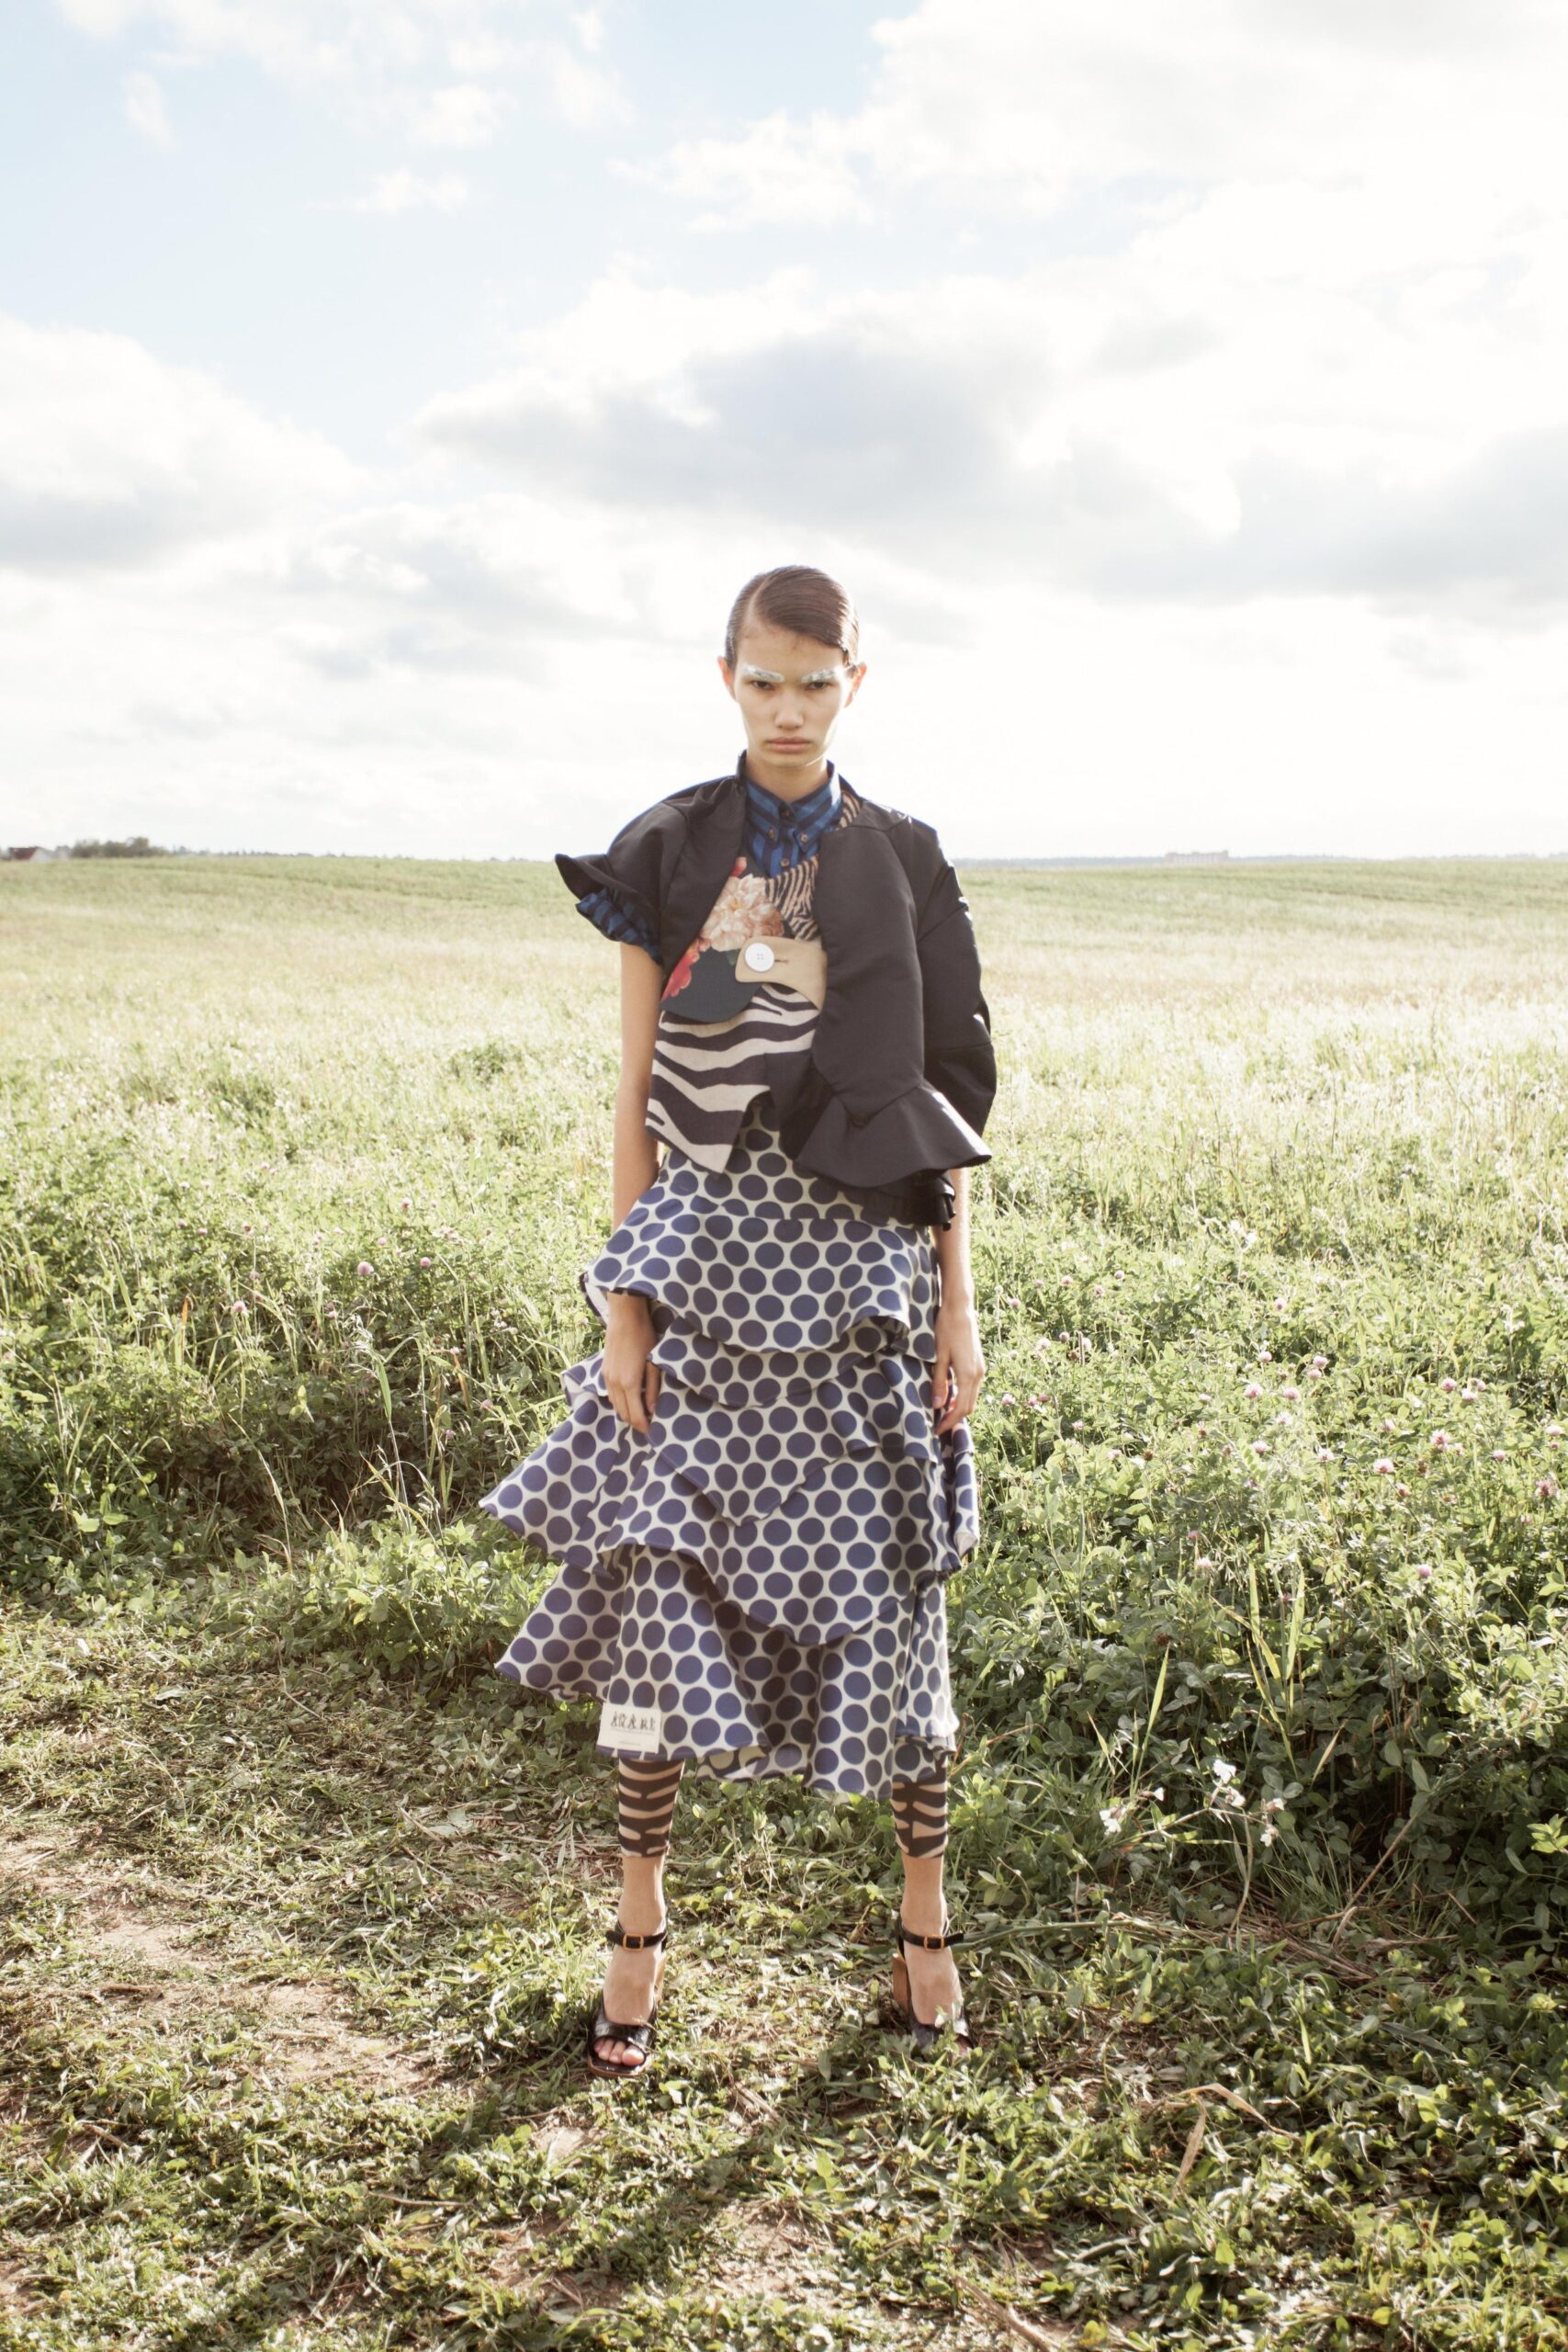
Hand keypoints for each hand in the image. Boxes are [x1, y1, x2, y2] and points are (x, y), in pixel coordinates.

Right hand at [603, 1293, 661, 1433]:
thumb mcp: (654, 1364)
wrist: (624, 1318)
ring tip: (641, 1414)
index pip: (635, 1415)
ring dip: (627, 1413)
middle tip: (649, 1425)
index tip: (653, 1431)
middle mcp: (614, 1384)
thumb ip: (653, 1388)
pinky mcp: (604, 1372)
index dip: (644, 1426)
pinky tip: (630, 1399)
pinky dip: (620, 1403)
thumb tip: (652, 1410)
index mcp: (629, 1384)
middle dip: (636, 1423)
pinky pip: (611, 1395)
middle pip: (624, 1414)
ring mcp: (607, 1378)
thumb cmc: (644, 1338)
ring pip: (615, 1406)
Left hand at [932, 1297, 982, 1434]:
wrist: (961, 1309)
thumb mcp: (939, 1356)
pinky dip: (962, 1397)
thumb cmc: (946, 1329)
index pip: (961, 1408)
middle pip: (969, 1406)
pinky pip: (972, 1388)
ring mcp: (980, 1369)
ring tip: (942, 1415)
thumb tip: (938, 1405)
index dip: (949, 1422)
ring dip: (959, 1408)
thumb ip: (939, 1381)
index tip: (937, 1431)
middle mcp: (978, 1374)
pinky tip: (949, 1397)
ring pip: (972, 1398)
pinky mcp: (978, 1364)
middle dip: (955, 1419)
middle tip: (938, 1426)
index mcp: (968, 1374)